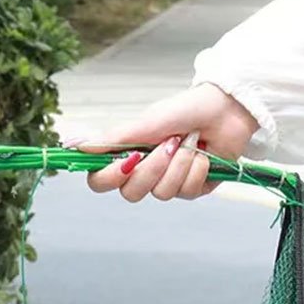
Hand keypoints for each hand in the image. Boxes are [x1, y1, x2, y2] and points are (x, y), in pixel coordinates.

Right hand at [78, 83, 258, 202]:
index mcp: (127, 154)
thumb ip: (113, 138)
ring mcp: (168, 183)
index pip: (101, 181)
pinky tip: (204, 154)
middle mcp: (145, 172)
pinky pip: (186, 192)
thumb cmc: (186, 109)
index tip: (127, 160)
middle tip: (169, 144)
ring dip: (179, 165)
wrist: (227, 109)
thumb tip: (76, 146)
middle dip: (153, 169)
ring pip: (162, 194)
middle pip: (131, 194)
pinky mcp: (192, 189)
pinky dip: (197, 170)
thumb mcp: (146, 122)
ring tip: (190, 142)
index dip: (110, 177)